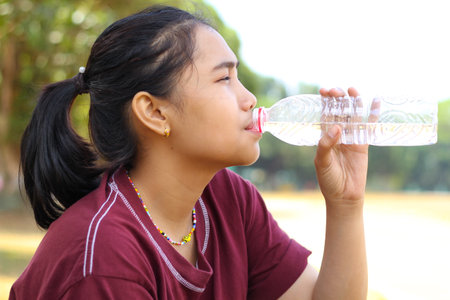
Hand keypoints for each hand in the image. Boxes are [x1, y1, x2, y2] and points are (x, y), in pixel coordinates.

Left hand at [314, 87, 367, 209]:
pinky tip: (375, 101)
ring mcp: (351, 139)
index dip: (325, 103)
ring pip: (353, 116)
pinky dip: (372, 115)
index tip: (324, 91)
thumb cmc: (328, 180)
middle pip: (338, 112)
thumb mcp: (322, 162)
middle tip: (337, 90)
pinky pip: (369, 127)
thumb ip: (326, 145)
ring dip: (353, 102)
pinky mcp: (363, 145)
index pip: (324, 115)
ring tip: (352, 89)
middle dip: (338, 100)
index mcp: (324, 137)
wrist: (344, 196)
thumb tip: (337, 128)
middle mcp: (338, 135)